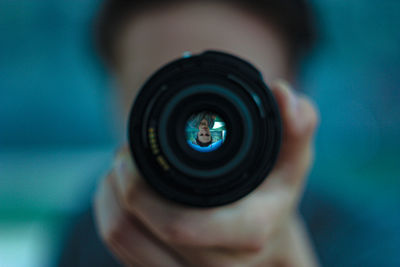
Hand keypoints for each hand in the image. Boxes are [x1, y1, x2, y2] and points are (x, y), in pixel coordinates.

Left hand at [94, 80, 318, 266]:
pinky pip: (121, 252)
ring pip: (121, 242)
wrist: (265, 240)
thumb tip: (284, 93)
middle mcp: (215, 265)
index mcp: (247, 234)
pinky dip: (110, 219)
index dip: (141, 189)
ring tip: (116, 171)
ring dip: (109, 201)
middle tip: (122, 154)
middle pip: (136, 233)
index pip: (178, 226)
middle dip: (120, 185)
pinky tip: (115, 196)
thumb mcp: (291, 162)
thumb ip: (295, 127)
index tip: (129, 152)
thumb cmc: (272, 196)